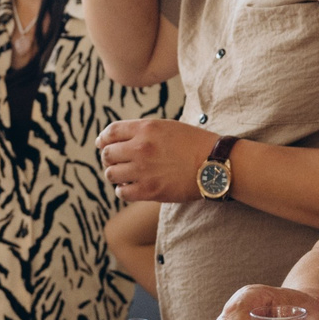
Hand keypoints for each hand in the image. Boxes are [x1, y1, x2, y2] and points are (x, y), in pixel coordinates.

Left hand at [97, 118, 218, 202]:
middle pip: (107, 154)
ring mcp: (143, 170)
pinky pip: (122, 192)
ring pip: (111, 174)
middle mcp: (140, 147)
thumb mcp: (168, 127)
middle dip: (108, 159)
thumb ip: (145, 131)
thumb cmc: (195, 144)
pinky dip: (123, 190)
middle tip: (116, 163)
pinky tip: (130, 188)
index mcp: (146, 128)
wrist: (215, 164)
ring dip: (115, 175)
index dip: (103, 139)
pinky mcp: (149, 190)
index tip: (102, 145)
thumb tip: (121, 139)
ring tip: (124, 176)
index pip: (110, 132)